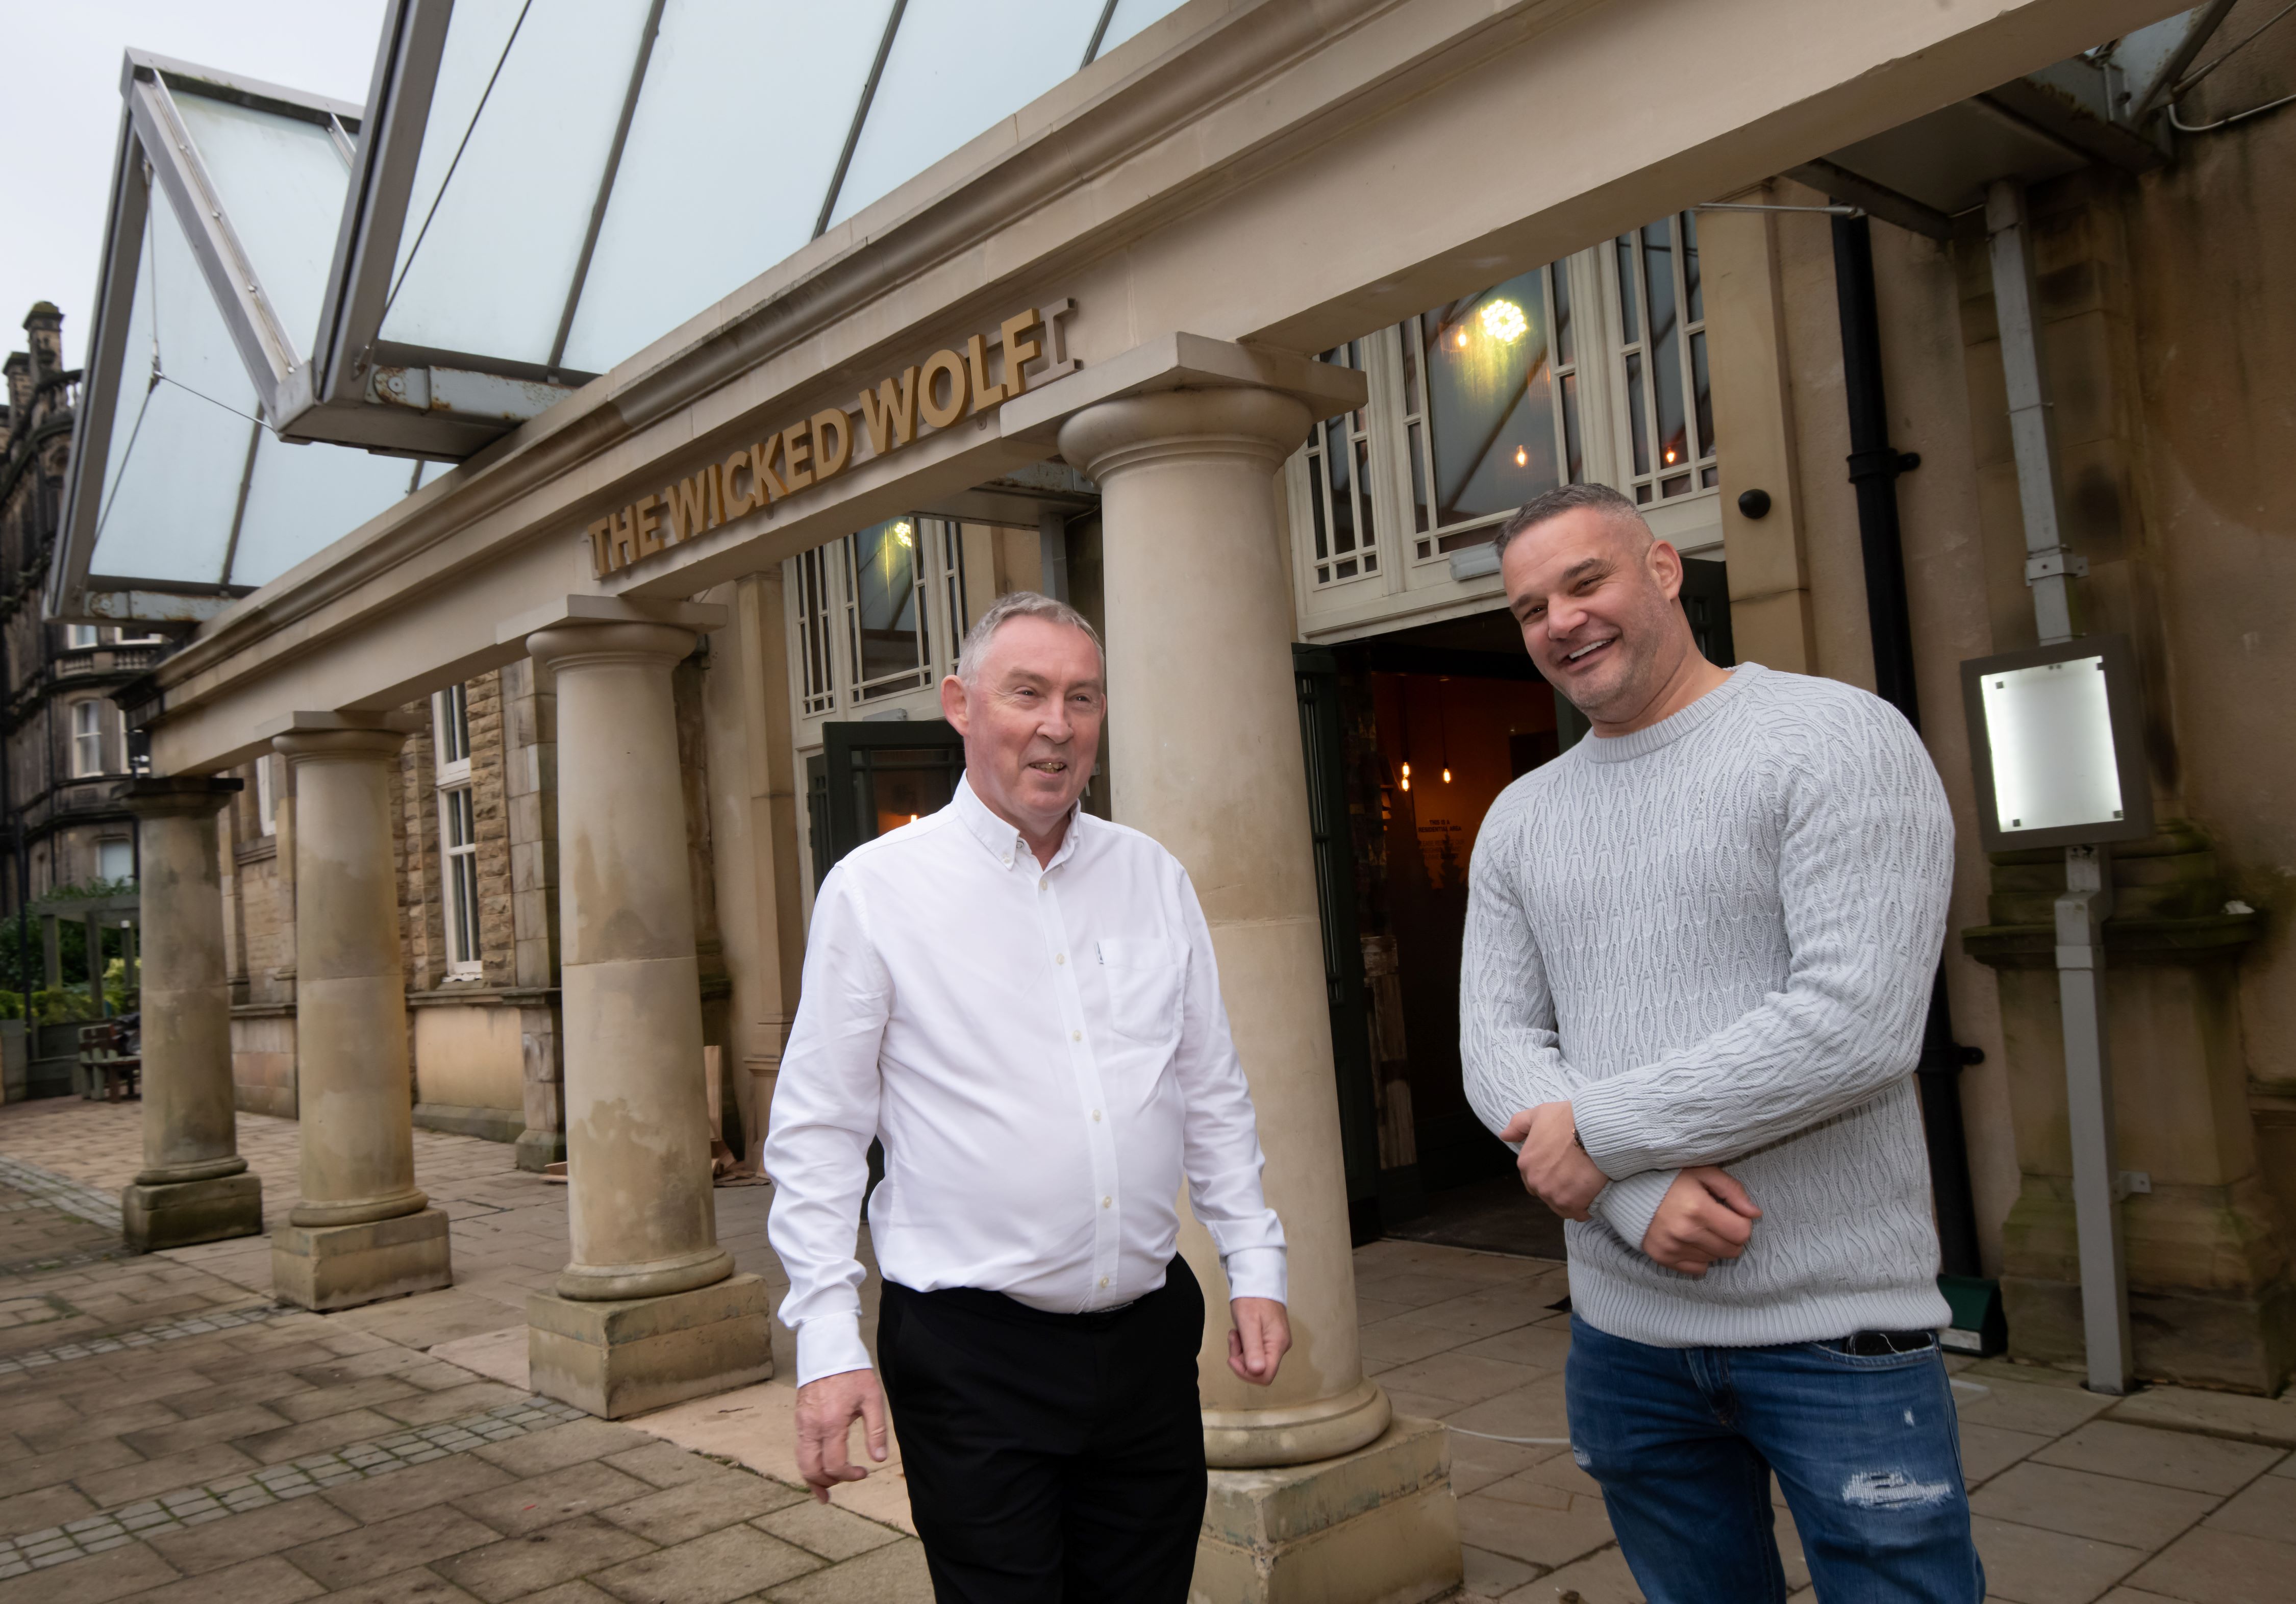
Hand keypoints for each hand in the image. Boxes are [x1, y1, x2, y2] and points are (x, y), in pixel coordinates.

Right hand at [794, 1369, 888, 1503]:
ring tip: (825, 1491)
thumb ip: (876, 1430)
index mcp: (831, 1424)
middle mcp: (812, 1427)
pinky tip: (818, 1467)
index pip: (834, 1465)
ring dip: (813, 1478)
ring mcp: (802, 1424)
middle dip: (826, 1483)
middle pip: (811, 1469)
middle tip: (842, 1484)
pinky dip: (807, 1463)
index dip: (849, 1476)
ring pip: (801, 1461)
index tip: (864, 1472)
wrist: (828, 1349)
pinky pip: (800, 1449)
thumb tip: (880, 1459)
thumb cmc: (852, 1373)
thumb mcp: (872, 1399)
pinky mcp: (799, 1419)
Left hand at [1227, 1296, 1289, 1384]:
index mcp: (1278, 1344)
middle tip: (1234, 1338)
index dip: (1246, 1373)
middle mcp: (1280, 1346)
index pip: (1265, 1376)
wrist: (1258, 1281)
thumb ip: (1253, 1348)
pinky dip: (1244, 1344)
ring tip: (1236, 1332)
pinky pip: (1255, 1351)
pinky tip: (1241, 1331)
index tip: (1233, 1357)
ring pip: (1255, 1360)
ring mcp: (1276, 1342)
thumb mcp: (1248, 1323)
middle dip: (1241, 1359)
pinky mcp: (1270, 1338)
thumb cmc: (1252, 1299)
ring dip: (1241, 1350)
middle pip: (1259, 1369)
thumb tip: (1258, 1372)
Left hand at [1502, 1102, 1607, 1219]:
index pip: (1532, 1179)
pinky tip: (1593, 1192)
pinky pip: (1579, 1213)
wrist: (1596, 1130)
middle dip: (1559, 1187)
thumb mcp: (1540, 1114)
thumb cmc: (1569, 1119)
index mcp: (1526, 1163)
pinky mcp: (1572, 1204)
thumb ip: (1519, 1124)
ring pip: (1561, 1205)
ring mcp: (1553, 1195)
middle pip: (1546, 1193)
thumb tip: (1504, 1135)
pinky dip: (1586, 1207)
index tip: (1563, 1165)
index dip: (1549, 1174)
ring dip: (1572, 1198)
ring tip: (1585, 1182)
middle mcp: (1535, 1182)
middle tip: (1576, 1172)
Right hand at [1640, 1167, 1761, 1275]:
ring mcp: (1673, 1247)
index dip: (1742, 1223)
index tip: (1732, 1213)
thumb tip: (1755, 1214)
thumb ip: (1732, 1190)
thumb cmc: (1669, 1177)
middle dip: (1732, 1236)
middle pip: (1732, 1250)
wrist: (1626, 1188)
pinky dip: (1700, 1257)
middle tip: (1718, 1221)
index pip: (1741, 1233)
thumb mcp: (1703, 1172)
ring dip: (1715, 1245)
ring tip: (1701, 1227)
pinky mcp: (1662, 1257)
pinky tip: (1691, 1240)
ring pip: (1715, 1259)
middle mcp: (1686, 1232)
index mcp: (1698, 1208)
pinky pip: (1697, 1269)